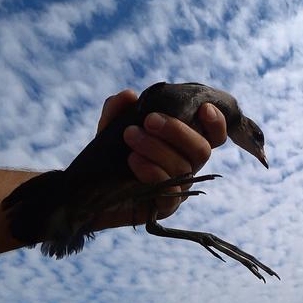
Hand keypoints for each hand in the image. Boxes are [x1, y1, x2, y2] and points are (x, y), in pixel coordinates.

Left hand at [95, 89, 226, 227]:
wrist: (86, 194)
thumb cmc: (108, 159)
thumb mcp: (110, 130)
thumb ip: (118, 111)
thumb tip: (130, 95)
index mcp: (183, 146)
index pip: (213, 136)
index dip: (216, 123)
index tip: (204, 109)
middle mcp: (187, 166)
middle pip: (202, 149)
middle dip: (178, 131)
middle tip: (150, 120)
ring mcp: (179, 188)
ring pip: (184, 168)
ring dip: (158, 148)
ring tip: (130, 135)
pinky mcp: (165, 207)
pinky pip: (171, 192)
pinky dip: (154, 173)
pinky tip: (134, 161)